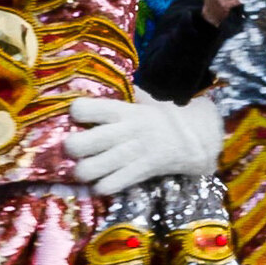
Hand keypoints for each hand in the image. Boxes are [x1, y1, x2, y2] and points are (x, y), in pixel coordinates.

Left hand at [65, 90, 222, 193]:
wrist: (195, 141)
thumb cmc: (163, 118)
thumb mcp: (146, 100)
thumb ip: (126, 93)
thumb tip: (104, 78)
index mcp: (124, 111)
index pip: (87, 109)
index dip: (76, 112)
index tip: (77, 115)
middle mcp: (125, 132)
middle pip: (81, 143)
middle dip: (70, 147)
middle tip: (73, 147)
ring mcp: (132, 154)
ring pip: (91, 168)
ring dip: (82, 171)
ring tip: (83, 168)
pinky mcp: (140, 173)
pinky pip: (110, 185)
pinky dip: (101, 186)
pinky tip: (101, 181)